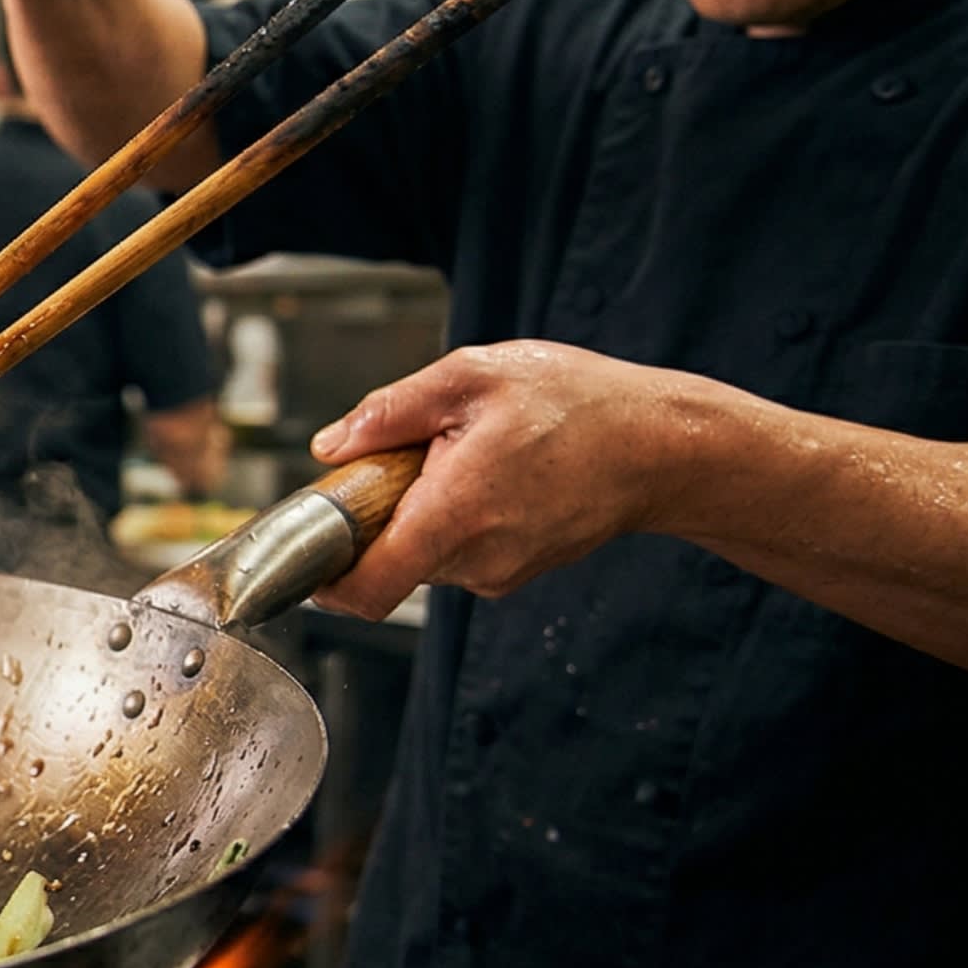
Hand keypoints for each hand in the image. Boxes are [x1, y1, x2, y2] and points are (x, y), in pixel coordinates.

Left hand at [306, 342, 700, 618]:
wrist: (666, 445)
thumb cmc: (579, 404)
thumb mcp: (473, 377)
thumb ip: (391, 411)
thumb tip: (332, 445)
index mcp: (454, 515)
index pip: (366, 589)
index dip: (321, 582)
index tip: (301, 554)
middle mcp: (475, 560)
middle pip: (386, 562)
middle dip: (377, 517)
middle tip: (406, 459)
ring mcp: (499, 573)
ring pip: (423, 554)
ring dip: (420, 512)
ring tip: (465, 457)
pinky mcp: (517, 571)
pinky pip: (459, 551)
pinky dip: (455, 518)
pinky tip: (493, 475)